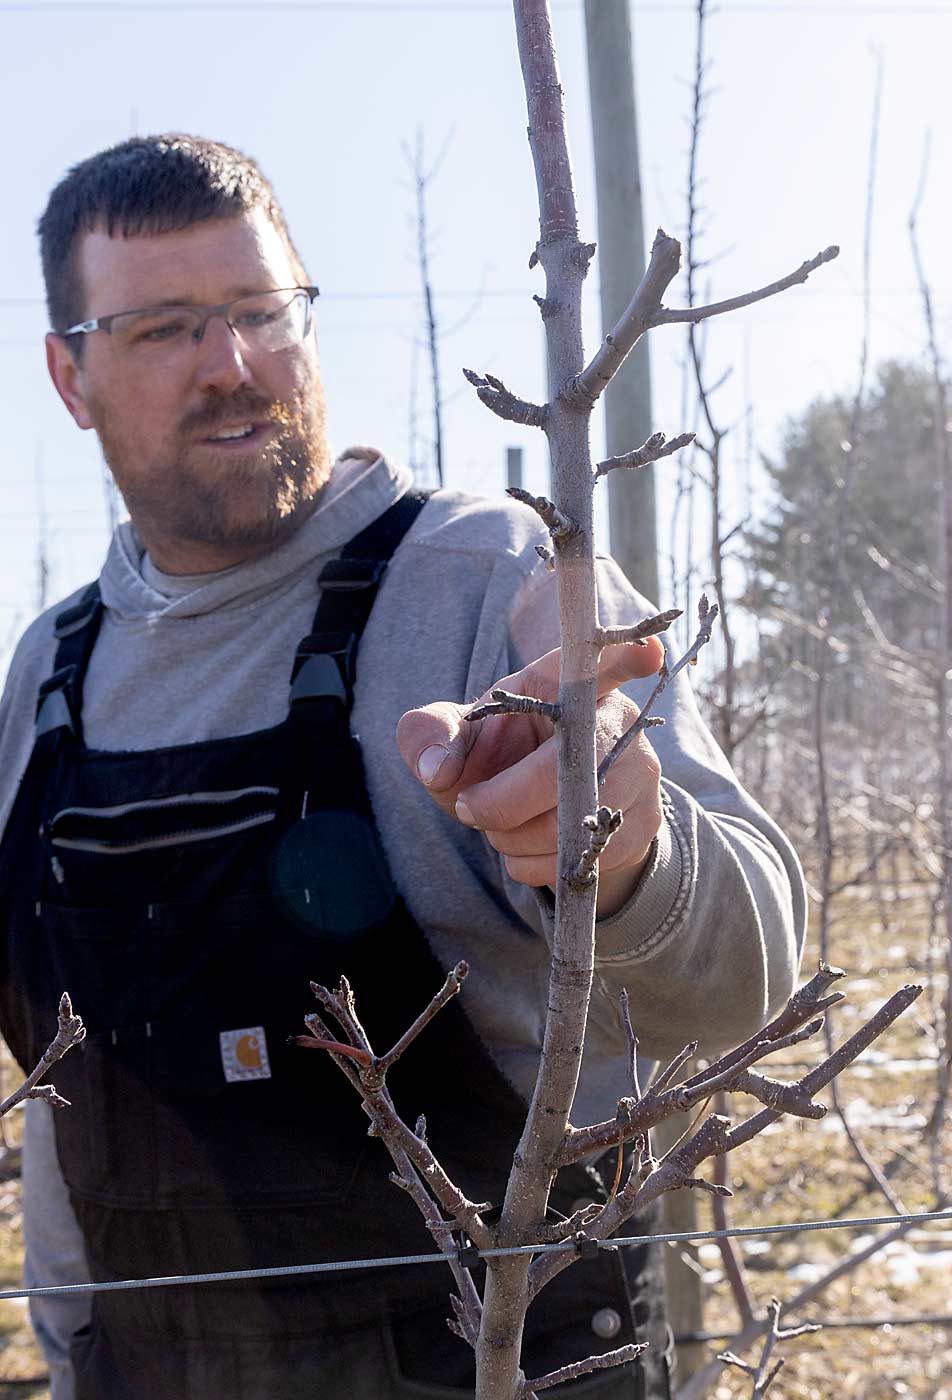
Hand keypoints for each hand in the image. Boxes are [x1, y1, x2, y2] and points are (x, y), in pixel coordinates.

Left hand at [396, 639, 664, 917]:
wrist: (532, 811)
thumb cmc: (497, 754)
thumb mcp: (457, 735)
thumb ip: (428, 734)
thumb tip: (436, 768)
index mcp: (565, 682)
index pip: (599, 664)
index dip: (625, 656)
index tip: (650, 650)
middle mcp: (617, 720)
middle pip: (565, 767)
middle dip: (503, 801)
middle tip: (469, 807)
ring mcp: (640, 773)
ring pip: (571, 821)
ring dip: (514, 837)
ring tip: (500, 826)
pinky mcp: (644, 824)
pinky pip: (582, 856)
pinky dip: (535, 864)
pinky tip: (525, 849)